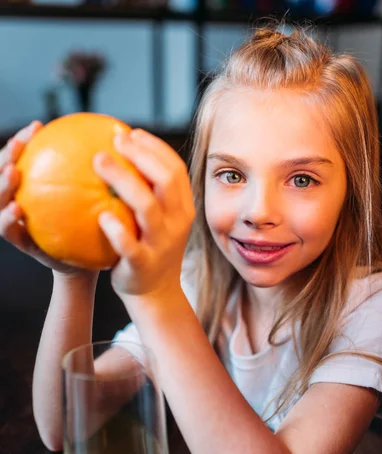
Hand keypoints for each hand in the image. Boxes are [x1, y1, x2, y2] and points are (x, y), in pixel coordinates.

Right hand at [0, 121, 95, 279]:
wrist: (89, 262)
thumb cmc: (95, 225)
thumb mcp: (97, 198)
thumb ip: (98, 176)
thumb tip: (120, 142)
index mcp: (37, 186)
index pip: (24, 156)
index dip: (25, 140)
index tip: (38, 126)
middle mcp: (22, 200)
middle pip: (3, 173)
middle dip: (6, 156)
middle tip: (18, 144)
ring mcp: (19, 221)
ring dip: (2, 185)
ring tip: (13, 173)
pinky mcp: (23, 243)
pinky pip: (9, 231)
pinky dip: (8, 220)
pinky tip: (18, 210)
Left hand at [95, 129, 194, 299]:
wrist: (156, 294)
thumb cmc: (150, 249)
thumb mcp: (159, 220)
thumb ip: (148, 193)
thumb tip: (117, 156)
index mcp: (183, 209)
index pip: (175, 170)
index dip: (155, 147)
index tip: (131, 132)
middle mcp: (177, 223)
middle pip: (165, 180)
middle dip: (141, 155)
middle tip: (114, 139)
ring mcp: (162, 244)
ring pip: (147, 207)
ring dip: (123, 181)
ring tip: (99, 161)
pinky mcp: (143, 264)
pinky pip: (129, 245)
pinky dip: (116, 230)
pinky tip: (100, 216)